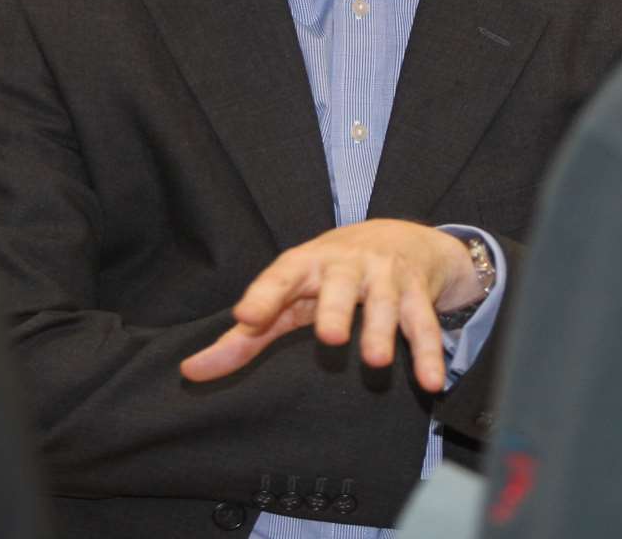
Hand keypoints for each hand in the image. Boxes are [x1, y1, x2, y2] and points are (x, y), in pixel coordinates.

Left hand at [180, 219, 482, 392]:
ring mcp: (386, 277)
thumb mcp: (289, 298)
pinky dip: (430, 353)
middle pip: (341, 285)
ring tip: (377, 360)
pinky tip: (431, 382)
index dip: (264, 294)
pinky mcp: (418, 294)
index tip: (245, 316)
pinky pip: (425, 325)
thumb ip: (244, 336)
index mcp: (307, 264)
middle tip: (330, 337)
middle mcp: (347, 265)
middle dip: (336, 309)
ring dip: (384, 331)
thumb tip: (190, 372)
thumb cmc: (330, 276)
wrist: (403, 238)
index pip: (281, 275)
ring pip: (387, 303)